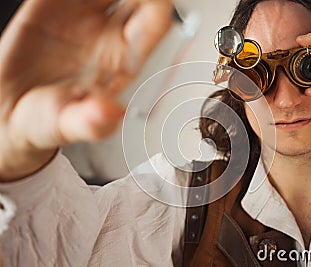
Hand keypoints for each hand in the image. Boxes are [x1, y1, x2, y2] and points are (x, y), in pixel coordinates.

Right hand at [0, 0, 172, 180]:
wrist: (10, 110)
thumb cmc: (46, 120)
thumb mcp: (67, 125)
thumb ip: (91, 123)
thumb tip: (114, 114)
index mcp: (123, 59)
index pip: (154, 24)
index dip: (158, 6)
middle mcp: (109, 34)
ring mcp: (84, 15)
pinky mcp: (56, 3)